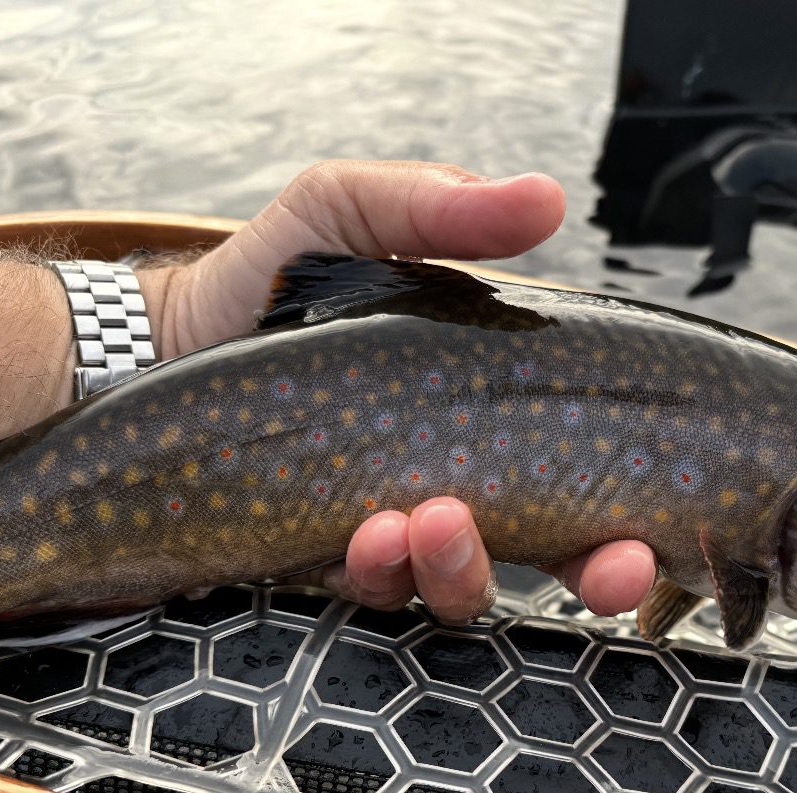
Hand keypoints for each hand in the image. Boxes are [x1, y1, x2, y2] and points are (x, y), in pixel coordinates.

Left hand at [147, 160, 656, 621]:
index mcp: (481, 412)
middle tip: (600, 563)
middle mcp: (450, 481)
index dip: (625, 522)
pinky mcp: (318, 562)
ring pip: (457, 584)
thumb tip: (548, 197)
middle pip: (549, 553)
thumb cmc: (261, 281)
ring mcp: (385, 531)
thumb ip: (437, 207)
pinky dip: (378, 569)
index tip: (650, 537)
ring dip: (463, 563)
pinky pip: (368, 592)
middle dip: (588, 573)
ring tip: (430, 515)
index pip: (581, 476)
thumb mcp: (343, 212)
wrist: (146, 350)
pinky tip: (365, 529)